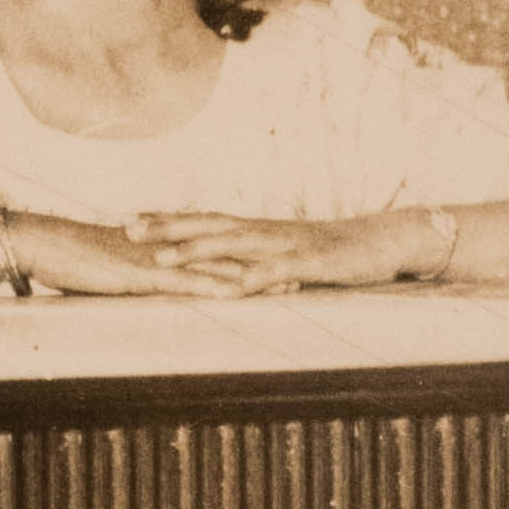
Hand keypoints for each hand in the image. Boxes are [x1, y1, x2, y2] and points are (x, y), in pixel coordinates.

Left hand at [105, 210, 394, 298]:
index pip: (204, 220)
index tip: (128, 219)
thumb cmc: (332, 253)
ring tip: (162, 259)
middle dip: (166, 227)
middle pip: (207, 225)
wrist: (382, 241)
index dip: (167, 219)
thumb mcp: (287, 256)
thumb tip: (226, 272)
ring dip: (196, 251)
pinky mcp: (306, 264)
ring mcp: (284, 245)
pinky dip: (250, 280)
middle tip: (126, 229)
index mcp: (257, 230)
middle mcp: (264, 232)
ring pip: (233, 246)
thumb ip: (256, 261)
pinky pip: (274, 273)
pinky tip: (227, 290)